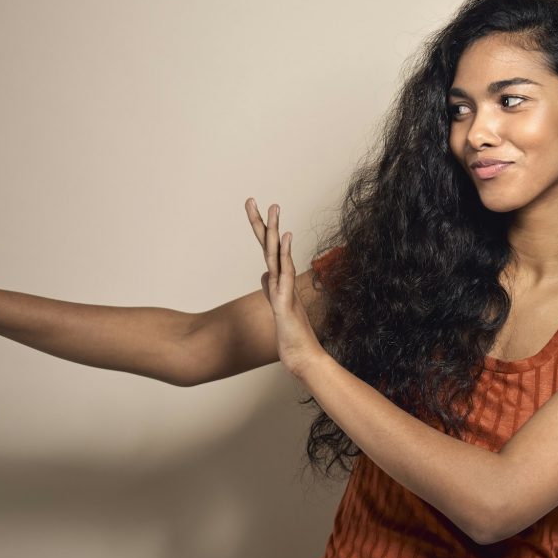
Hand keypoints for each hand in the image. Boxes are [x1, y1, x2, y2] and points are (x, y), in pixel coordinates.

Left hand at [244, 198, 325, 378]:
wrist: (305, 358)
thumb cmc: (292, 336)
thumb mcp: (276, 308)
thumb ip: (271, 289)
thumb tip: (264, 273)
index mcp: (279, 281)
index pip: (267, 250)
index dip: (260, 230)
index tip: (254, 208)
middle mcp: (283, 281)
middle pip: (270, 246)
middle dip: (262, 222)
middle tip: (252, 199)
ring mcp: (285, 290)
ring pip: (277, 255)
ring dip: (275, 232)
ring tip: (274, 208)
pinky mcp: (285, 302)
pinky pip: (284, 275)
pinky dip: (285, 255)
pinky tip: (285, 238)